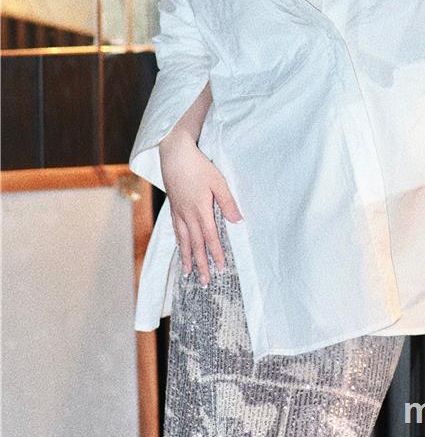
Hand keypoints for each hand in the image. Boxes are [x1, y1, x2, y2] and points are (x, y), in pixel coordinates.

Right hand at [159, 131, 242, 284]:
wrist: (174, 154)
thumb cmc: (198, 166)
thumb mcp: (218, 182)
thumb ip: (228, 203)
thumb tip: (238, 222)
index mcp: (201, 210)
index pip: (210, 238)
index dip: (216, 254)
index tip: (222, 269)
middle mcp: (188, 215)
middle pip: (196, 245)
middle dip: (201, 265)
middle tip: (205, 282)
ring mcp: (179, 212)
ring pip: (184, 241)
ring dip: (187, 258)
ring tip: (188, 273)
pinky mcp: (174, 208)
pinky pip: (176, 231)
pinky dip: (180, 244)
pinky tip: (181, 249)